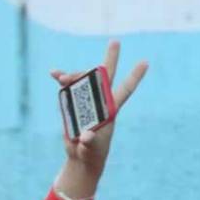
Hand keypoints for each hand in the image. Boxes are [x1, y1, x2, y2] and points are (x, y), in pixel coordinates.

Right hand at [53, 40, 147, 197]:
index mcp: (111, 110)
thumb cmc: (92, 154)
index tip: (145, 62)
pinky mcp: (72, 103)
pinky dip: (61, 79)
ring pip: (83, 79)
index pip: (125, 89)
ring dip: (74, 74)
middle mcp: (100, 101)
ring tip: (61, 78)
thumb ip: (90, 142)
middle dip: (110, 58)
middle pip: (104, 76)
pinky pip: (67, 87)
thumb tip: (86, 136)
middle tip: (115, 41)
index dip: (135, 75)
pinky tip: (53, 74)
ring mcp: (86, 100)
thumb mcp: (91, 149)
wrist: (81, 158)